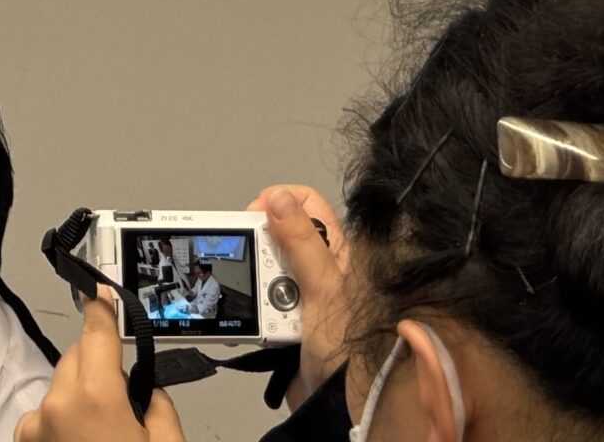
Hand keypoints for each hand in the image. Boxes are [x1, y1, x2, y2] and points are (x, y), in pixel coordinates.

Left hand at [17, 291, 183, 441]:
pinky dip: (61, 416)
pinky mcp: (25, 439)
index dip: (100, 306)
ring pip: (61, 384)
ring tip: (100, 431)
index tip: (96, 289)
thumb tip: (146, 391)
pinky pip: (45, 409)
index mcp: (97, 397)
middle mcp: (59, 405)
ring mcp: (37, 423)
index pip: (97, 332)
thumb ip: (158, 403)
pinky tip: (80, 439)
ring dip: (79, 394)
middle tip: (121, 401)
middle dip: (98, 367)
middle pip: (77, 357)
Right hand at [247, 184, 352, 407]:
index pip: (308, 204)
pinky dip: (254, 311)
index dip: (280, 201)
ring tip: (271, 312)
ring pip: (265, 271)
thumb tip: (279, 198)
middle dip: (262, 251)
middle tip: (261, 270)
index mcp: (338, 251)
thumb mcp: (323, 288)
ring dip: (260, 290)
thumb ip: (301, 242)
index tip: (257, 216)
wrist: (336, 405)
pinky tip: (261, 326)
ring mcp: (301, 295)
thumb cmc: (349, 350)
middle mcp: (320, 268)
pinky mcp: (284, 320)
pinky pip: (259, 304)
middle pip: (278, 235)